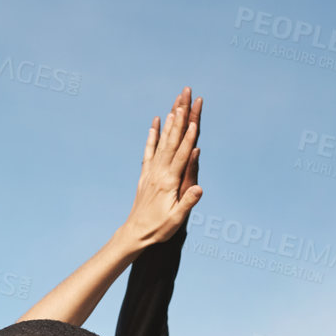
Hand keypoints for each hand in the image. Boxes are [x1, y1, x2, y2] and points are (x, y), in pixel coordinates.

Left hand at [120, 88, 201, 250]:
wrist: (135, 233)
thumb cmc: (159, 228)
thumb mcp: (176, 218)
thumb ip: (187, 201)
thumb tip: (199, 187)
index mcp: (168, 182)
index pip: (181, 156)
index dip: (189, 138)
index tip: (194, 120)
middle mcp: (158, 172)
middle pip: (172, 142)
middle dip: (180, 121)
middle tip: (184, 102)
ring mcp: (151, 172)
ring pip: (162, 142)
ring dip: (170, 123)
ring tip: (175, 105)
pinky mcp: (146, 174)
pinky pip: (149, 150)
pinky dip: (153, 135)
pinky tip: (156, 123)